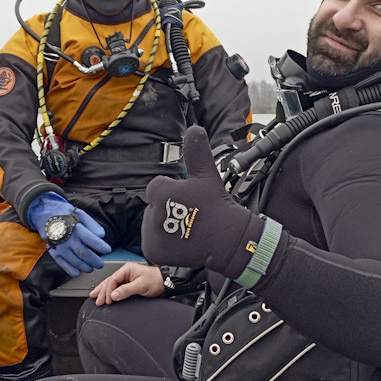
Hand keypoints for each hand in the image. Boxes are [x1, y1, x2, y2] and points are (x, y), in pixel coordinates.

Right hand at [28, 192, 111, 276]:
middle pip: (84, 254)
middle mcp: (68, 239)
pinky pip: (63, 264)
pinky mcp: (54, 252)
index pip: (91, 239)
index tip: (108, 250)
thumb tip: (102, 235)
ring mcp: (60, 247)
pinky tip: (78, 272)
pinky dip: (71, 270)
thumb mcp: (80, 214)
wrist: (45, 216)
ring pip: (75, 261)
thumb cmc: (66, 215)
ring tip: (91, 268)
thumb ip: (92, 225)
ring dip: (85, 267)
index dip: (101, 246)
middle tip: (100, 264)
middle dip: (95, 261)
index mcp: (76, 228)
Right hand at [89, 263, 164, 305]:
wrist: (165, 283)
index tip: (108, 300)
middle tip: (98, 301)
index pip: (113, 280)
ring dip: (103, 291)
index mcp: (127, 269)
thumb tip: (113, 295)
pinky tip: (104, 295)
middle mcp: (125, 272)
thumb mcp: (141, 285)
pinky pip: (116, 287)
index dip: (108, 290)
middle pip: (109, 282)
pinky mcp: (128, 284)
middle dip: (102, 292)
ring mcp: (126, 278)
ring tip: (95, 297)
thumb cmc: (155, 281)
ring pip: (111, 284)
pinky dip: (109, 292)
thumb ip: (126, 290)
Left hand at [141, 126, 262, 278]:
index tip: (190, 201)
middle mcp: (152, 213)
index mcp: (160, 191)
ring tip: (187, 229)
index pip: (157, 188)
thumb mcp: (206, 174)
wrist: (228, 240)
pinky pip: (153, 243)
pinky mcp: (153, 251)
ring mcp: (152, 234)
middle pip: (154, 207)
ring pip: (152, 224)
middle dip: (169, 210)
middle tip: (191, 216)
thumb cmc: (217, 206)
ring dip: (165, 226)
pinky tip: (181, 241)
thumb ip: (196, 151)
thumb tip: (195, 128)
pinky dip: (164, 244)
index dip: (175, 193)